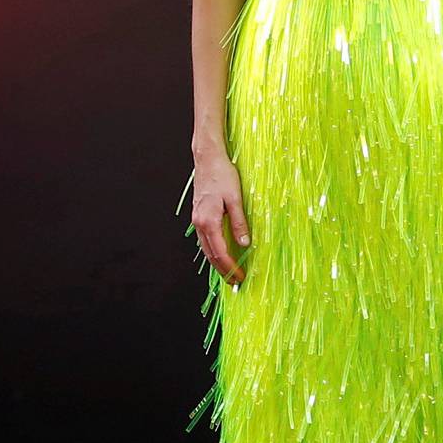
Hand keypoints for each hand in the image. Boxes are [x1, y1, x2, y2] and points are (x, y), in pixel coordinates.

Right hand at [193, 153, 251, 286]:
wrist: (208, 159)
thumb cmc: (223, 175)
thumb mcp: (236, 199)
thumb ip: (239, 222)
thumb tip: (245, 243)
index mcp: (208, 220)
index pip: (220, 252)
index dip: (230, 268)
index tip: (240, 277)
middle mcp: (199, 223)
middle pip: (210, 255)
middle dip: (223, 271)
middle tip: (236, 282)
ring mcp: (197, 220)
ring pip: (206, 249)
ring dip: (217, 263)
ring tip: (229, 273)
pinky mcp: (199, 216)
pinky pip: (205, 240)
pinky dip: (213, 251)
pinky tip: (221, 255)